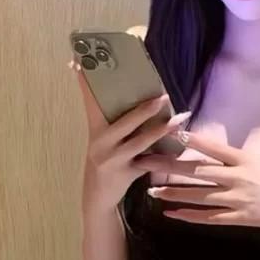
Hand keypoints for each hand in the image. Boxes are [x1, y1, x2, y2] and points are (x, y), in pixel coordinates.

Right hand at [72, 64, 190, 210]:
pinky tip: (180, 149)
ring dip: (163, 130)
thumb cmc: (105, 162)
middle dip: (144, 109)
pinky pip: (150, 163)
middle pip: (124, 122)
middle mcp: (101, 143)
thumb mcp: (103, 141)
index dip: (85, 82)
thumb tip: (140, 97)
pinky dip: (166, 157)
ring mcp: (113, 159)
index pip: (90, 101)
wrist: (97, 198)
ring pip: (141, 141)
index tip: (78, 62)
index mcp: (95, 130)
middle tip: (163, 96)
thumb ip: (114, 121)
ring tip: (180, 119)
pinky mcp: (125, 174)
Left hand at [135, 130, 259, 235]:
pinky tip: (172, 215)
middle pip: (198, 172)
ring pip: (198, 196)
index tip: (171, 134)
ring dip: (173, 194)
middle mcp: (238, 178)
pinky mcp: (239, 218)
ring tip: (151, 192)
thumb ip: (237, 160)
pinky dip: (189, 216)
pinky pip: (209, 218)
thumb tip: (212, 154)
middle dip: (169, 167)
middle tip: (146, 162)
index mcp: (245, 160)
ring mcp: (238, 200)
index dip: (192, 140)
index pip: (214, 148)